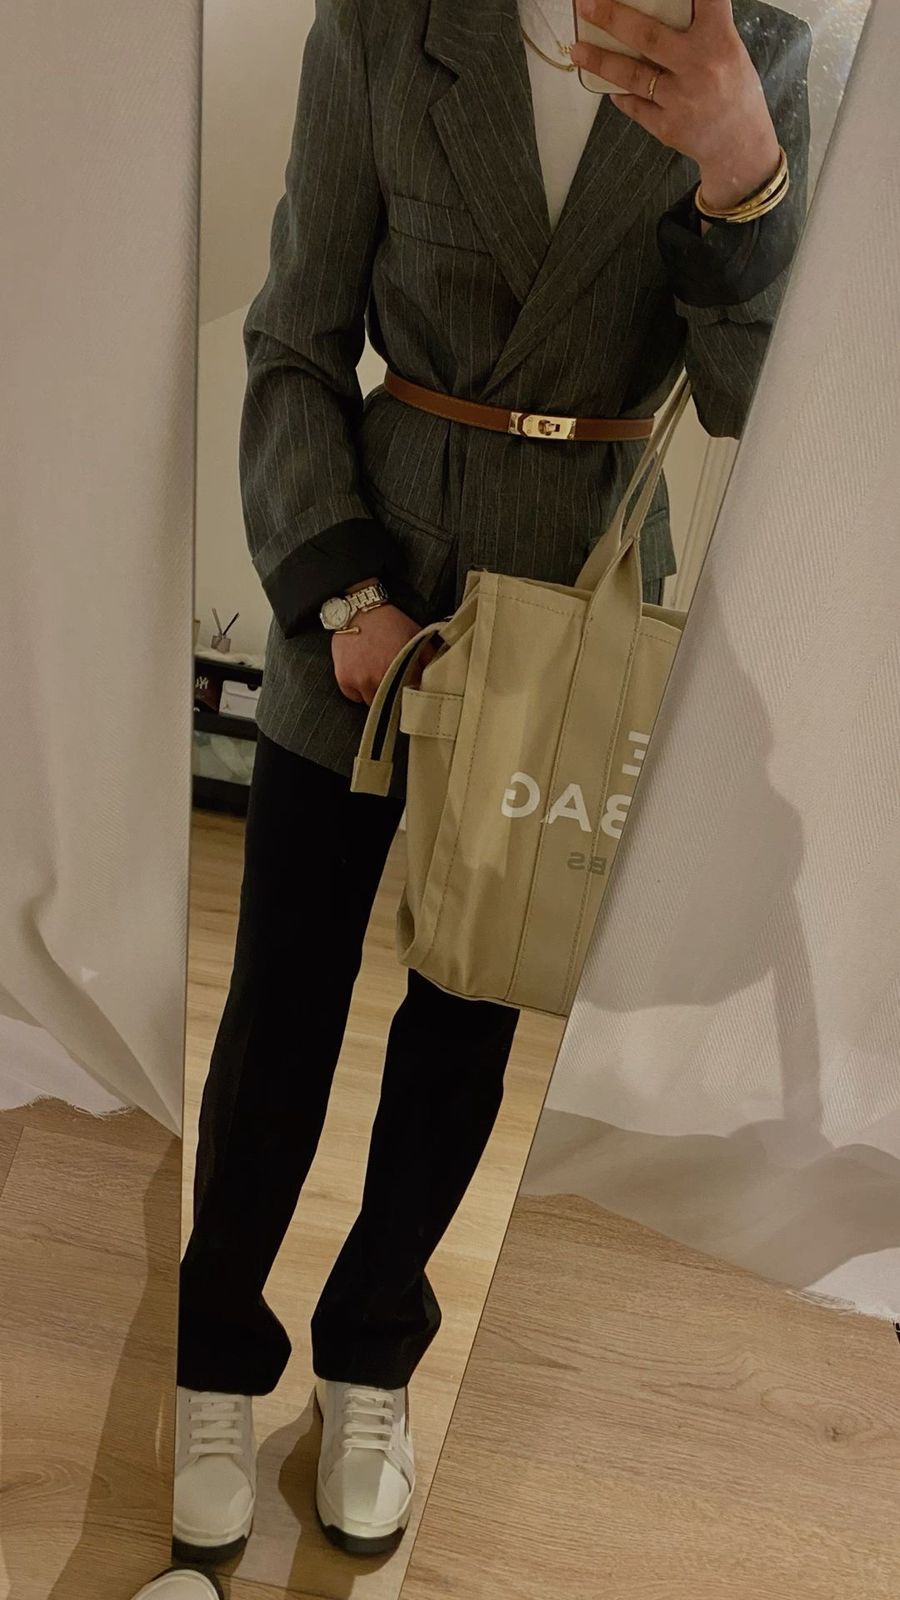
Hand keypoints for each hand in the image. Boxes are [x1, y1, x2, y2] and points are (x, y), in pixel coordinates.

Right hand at [332, 602, 431, 706]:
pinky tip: (360, 673)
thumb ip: (428, 658)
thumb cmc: (388, 621)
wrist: (359, 609)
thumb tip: (436, 676)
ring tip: (375, 675)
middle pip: (390, 703)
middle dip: (392, 694)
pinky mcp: (344, 679)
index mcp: (401, 669)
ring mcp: (361, 680)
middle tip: (390, 680)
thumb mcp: (414, 635)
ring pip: (371, 702)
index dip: (409, 693)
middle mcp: (380, 678)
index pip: (409, 696)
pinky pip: (353, 696)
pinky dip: (357, 690)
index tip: (408, 689)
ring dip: (374, 693)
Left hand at [572, 0, 780, 209]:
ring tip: (577, 50)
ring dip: (601, 61)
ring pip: (633, 76)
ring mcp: (680, 99)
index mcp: (720, 42)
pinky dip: (621, 95)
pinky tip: (609, 87)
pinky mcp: (667, 126)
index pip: (706, 1)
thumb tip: (661, 9)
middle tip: (585, 6)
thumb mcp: (729, 51)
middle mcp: (698, 67)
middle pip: (648, 37)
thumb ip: (703, 29)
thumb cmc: (734, 92)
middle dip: (612, 18)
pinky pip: (636, 105)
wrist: (740, 147)